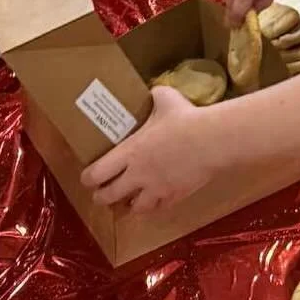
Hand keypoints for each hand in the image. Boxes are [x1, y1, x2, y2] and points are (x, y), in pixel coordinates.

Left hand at [82, 87, 217, 213]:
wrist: (212, 141)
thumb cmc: (185, 119)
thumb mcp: (165, 98)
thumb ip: (154, 96)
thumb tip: (153, 91)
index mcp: (130, 152)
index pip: (98, 173)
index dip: (88, 178)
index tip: (87, 178)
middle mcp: (138, 175)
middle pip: (109, 196)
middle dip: (102, 196)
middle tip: (101, 193)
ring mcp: (156, 189)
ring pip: (134, 208)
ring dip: (128, 205)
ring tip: (127, 201)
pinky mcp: (175, 197)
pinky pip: (158, 209)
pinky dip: (153, 207)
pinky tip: (154, 201)